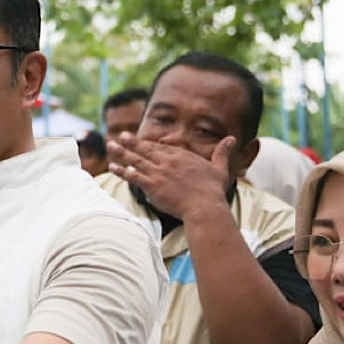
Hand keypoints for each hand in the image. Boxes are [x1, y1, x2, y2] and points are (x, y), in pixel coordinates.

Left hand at [106, 133, 234, 220]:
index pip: (160, 147)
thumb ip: (222, 152)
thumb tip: (233, 139)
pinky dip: (123, 171)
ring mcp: (159, 173)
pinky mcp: (153, 186)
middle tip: (118, 136)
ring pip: (136, 160)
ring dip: (122, 153)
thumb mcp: (219, 168)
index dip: (148, 143)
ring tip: (110, 146)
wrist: (205, 207)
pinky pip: (134, 176)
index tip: (140, 140)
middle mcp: (168, 161)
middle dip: (130, 142)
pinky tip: (114, 167)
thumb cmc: (213, 191)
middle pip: (145, 149)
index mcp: (181, 156)